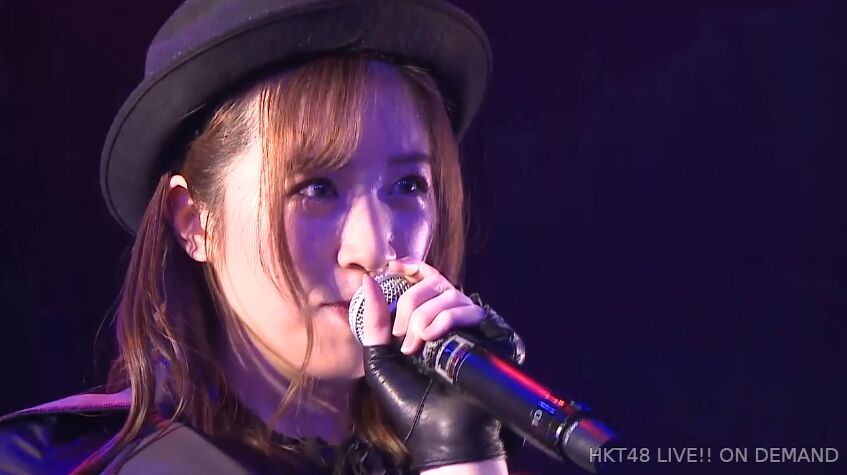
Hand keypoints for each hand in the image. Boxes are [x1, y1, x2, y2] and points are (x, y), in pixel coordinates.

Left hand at [357, 258, 505, 471]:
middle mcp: (451, 320)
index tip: (391, 267)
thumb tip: (368, 280)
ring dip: (423, 316)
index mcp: (426, 321)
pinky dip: (444, 319)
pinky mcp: (490, 335)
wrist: (440, 434)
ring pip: (450, 294)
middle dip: (409, 302)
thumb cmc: (411, 404)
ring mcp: (471, 327)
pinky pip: (468, 309)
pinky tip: (431, 339)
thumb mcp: (380, 360)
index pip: (425, 279)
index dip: (411, 267)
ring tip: (414, 346)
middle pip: (434, 283)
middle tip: (399, 335)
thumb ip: (372, 323)